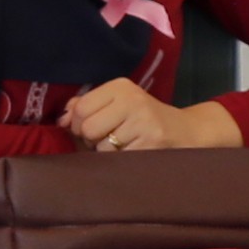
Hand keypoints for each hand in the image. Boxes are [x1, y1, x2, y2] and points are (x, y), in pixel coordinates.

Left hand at [54, 77, 244, 154]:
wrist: (187, 132)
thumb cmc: (144, 120)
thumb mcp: (117, 105)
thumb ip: (86, 107)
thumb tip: (61, 120)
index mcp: (120, 86)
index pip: (80, 109)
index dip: (79, 124)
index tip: (93, 128)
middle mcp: (132, 99)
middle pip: (88, 128)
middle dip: (92, 140)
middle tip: (109, 139)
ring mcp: (143, 121)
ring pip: (101, 147)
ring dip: (107, 153)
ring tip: (125, 145)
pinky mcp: (151, 142)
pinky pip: (118, 159)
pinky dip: (121, 161)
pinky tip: (135, 152)